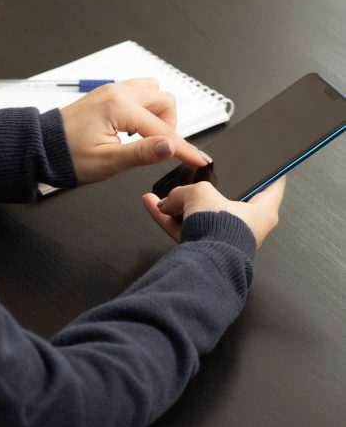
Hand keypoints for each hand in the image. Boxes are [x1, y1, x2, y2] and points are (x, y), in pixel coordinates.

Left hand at [60, 78, 210, 183]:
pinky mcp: (108, 94)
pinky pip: (138, 93)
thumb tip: (170, 146)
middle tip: (157, 148)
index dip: (183, 148)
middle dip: (169, 126)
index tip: (198, 160)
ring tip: (144, 137)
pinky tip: (133, 128)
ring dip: (157, 113)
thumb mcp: (107, 162)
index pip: (162, 129)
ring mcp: (112, 90)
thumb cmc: (67, 156)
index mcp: (118, 108)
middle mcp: (117, 92)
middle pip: (165, 100)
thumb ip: (142, 153)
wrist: (41, 147)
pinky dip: (144, 108)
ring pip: (153, 92)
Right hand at [142, 176, 285, 246]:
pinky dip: (170, 219)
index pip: (274, 184)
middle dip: (208, 189)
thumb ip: (184, 191)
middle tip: (201, 176)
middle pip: (228, 200)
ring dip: (180, 204)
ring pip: (202, 215)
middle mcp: (246, 228)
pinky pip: (187, 229)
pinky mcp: (205, 250)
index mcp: (263, 212)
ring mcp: (224, 239)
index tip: (268, 163)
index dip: (271, 170)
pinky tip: (153, 206)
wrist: (206, 263)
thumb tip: (167, 200)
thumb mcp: (200, 193)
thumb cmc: (221, 234)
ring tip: (163, 193)